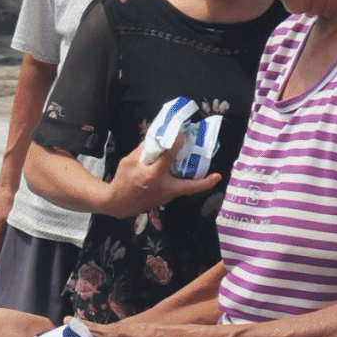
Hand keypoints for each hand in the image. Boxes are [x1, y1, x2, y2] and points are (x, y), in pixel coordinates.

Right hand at [103, 132, 221, 219]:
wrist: (118, 203)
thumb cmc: (122, 181)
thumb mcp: (128, 162)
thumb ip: (143, 151)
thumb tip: (157, 140)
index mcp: (152, 176)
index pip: (168, 156)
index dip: (176, 142)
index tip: (181, 133)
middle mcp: (163, 188)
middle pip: (189, 186)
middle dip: (204, 183)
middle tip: (218, 176)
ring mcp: (165, 196)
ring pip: (185, 189)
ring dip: (197, 182)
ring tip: (209, 172)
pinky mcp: (165, 200)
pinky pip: (178, 189)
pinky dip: (183, 182)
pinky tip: (184, 174)